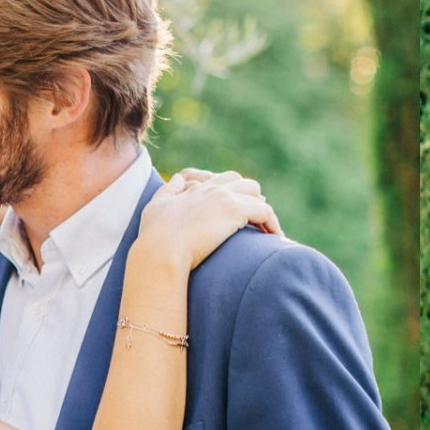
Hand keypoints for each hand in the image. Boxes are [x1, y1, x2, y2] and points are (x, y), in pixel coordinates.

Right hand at [137, 170, 280, 270]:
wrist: (162, 251)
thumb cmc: (155, 236)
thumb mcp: (156, 206)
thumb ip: (168, 190)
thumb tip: (176, 178)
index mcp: (195, 188)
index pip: (222, 180)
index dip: (233, 193)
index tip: (239, 212)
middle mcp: (211, 188)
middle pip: (242, 182)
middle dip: (250, 199)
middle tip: (255, 221)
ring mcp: (224, 197)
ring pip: (256, 194)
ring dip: (262, 210)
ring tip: (267, 231)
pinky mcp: (235, 210)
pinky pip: (265, 211)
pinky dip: (272, 223)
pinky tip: (275, 238)